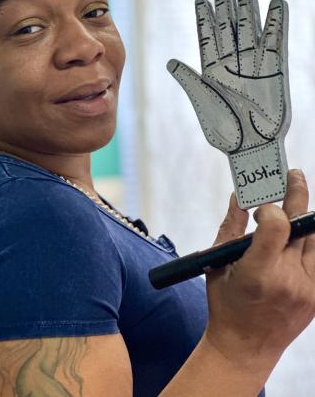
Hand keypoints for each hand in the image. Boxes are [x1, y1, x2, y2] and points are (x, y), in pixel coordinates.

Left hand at [167, 0, 290, 207]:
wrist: (250, 148)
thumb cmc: (224, 132)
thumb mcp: (204, 104)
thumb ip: (190, 81)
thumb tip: (171, 61)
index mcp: (212, 70)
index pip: (208, 37)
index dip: (205, 18)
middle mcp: (233, 63)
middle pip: (229, 25)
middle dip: (224, 0)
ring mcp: (255, 65)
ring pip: (250, 28)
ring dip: (248, 6)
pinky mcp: (276, 70)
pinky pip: (276, 42)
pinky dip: (276, 24)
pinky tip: (275, 4)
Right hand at [205, 169, 314, 369]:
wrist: (245, 347)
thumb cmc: (226, 304)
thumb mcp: (218, 264)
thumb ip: (231, 227)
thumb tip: (238, 196)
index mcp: (257, 273)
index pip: (277, 226)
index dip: (271, 208)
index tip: (260, 207)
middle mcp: (288, 280)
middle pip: (301, 226)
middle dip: (296, 196)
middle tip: (293, 176)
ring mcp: (308, 289)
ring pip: (314, 239)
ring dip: (304, 218)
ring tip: (296, 204)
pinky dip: (309, 241)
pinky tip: (300, 232)